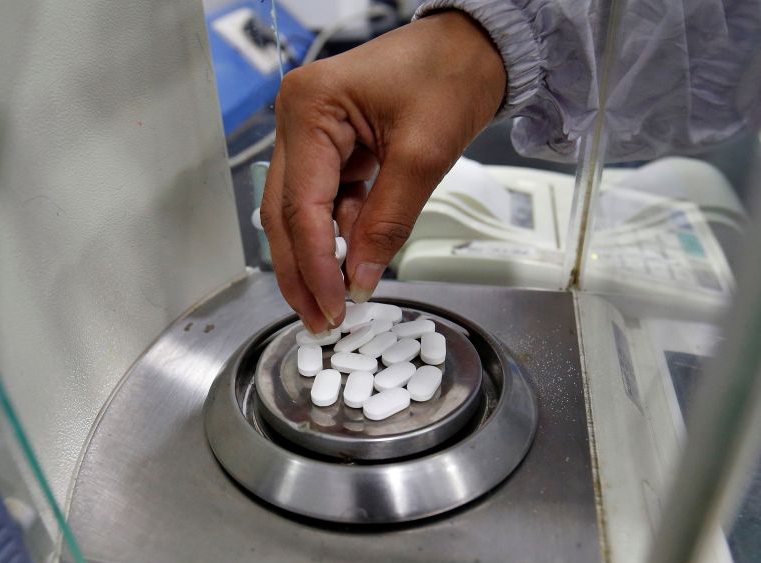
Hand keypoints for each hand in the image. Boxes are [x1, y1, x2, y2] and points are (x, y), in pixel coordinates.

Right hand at [260, 10, 504, 332]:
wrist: (474, 45)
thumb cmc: (450, 73)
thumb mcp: (424, 154)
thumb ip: (388, 222)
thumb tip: (359, 278)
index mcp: (310, 108)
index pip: (300, 205)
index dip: (314, 264)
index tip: (332, 307)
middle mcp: (297, 118)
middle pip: (286, 214)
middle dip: (303, 272)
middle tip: (321, 320)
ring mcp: (311, 133)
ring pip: (300, 213)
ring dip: (318, 258)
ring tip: (336, 302)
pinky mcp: (332, 147)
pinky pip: (326, 201)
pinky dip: (339, 234)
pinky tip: (352, 263)